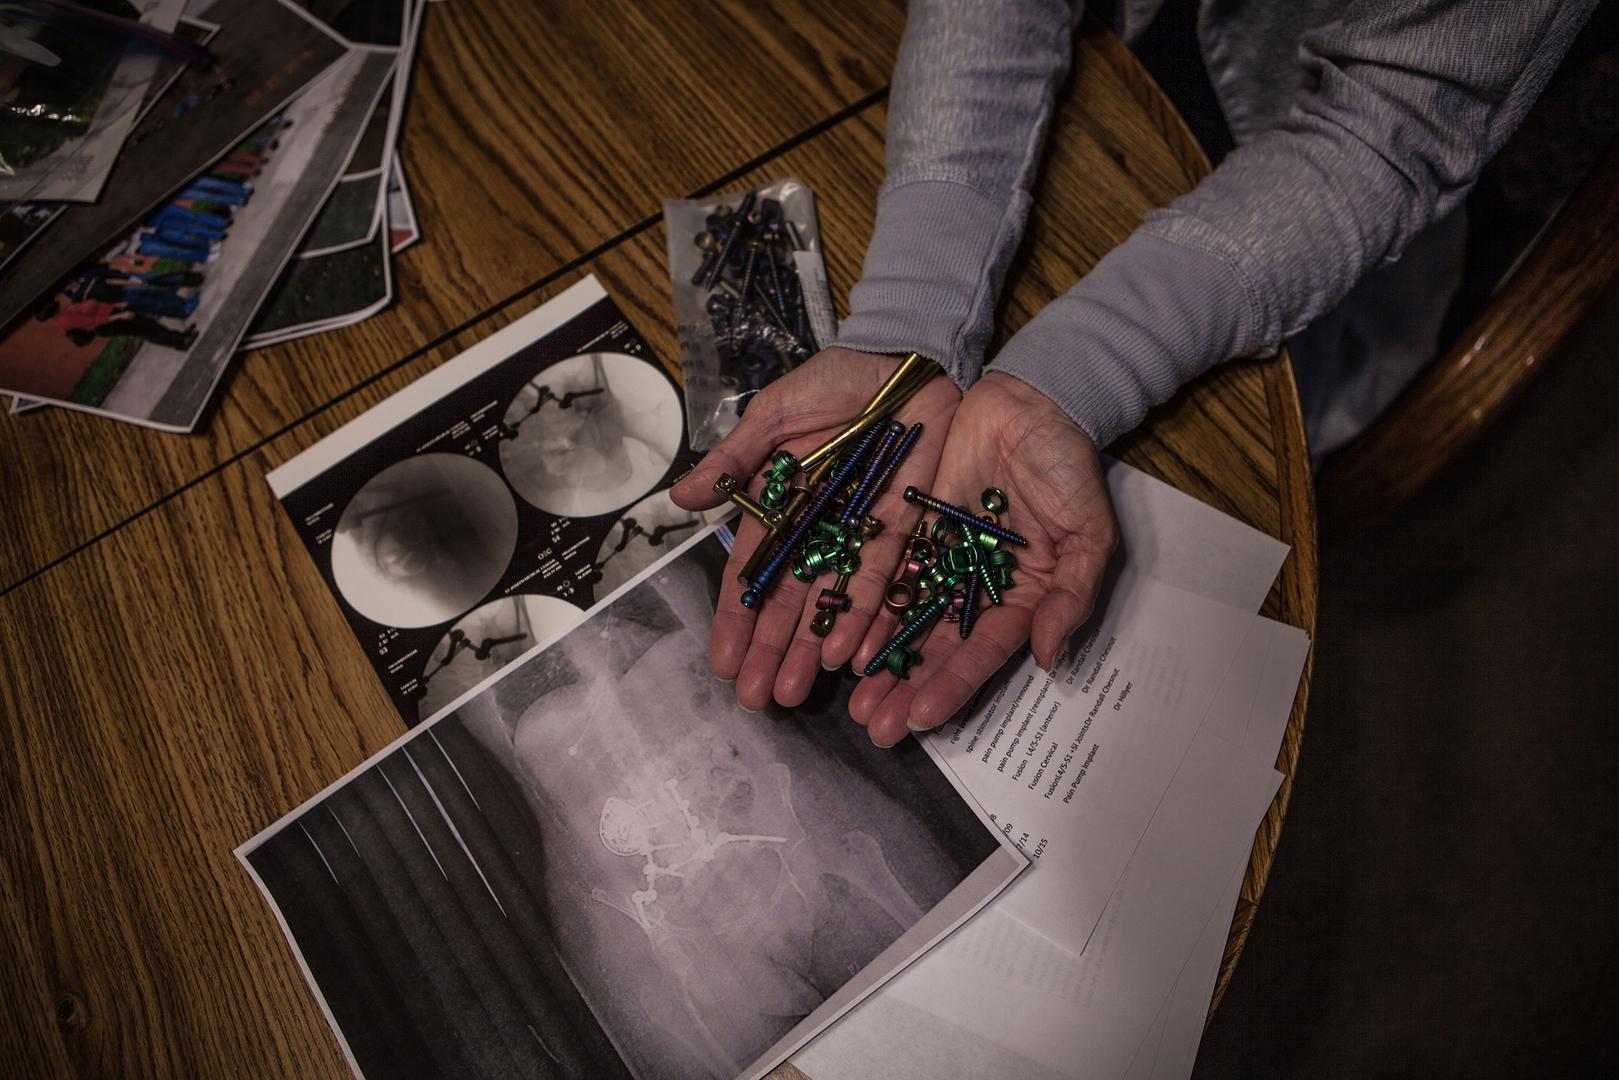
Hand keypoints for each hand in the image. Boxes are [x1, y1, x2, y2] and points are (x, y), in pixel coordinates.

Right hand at [671, 347, 961, 709]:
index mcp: (779, 506)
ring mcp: (861, 535)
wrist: (906, 357)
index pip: (751, 573)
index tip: (723, 661)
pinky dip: (869, 618)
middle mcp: (817, 531)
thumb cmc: (835, 380)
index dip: (736, 618)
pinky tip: (851, 657)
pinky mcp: (906, 530)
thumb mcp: (775, 415)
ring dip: (815, 649)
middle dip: (773, 650)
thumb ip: (734, 460)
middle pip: (791, 601)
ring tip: (797, 694)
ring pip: (833, 604)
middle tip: (757, 698)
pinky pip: (885, 581)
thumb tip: (679, 499)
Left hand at [848, 373, 1117, 746]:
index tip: (922, 718)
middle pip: (937, 648)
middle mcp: (978, 588)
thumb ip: (1070, 595)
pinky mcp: (914, 527)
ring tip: (851, 699)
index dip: (954, 684)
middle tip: (874, 728)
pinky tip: (839, 638)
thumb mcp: (1088, 532)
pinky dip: (863, 606)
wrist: (1031, 402)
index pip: (984, 650)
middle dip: (906, 689)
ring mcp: (943, 559)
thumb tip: (1048, 656)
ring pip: (904, 620)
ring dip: (879, 660)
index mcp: (1023, 597)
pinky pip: (884, 572)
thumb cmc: (1068, 466)